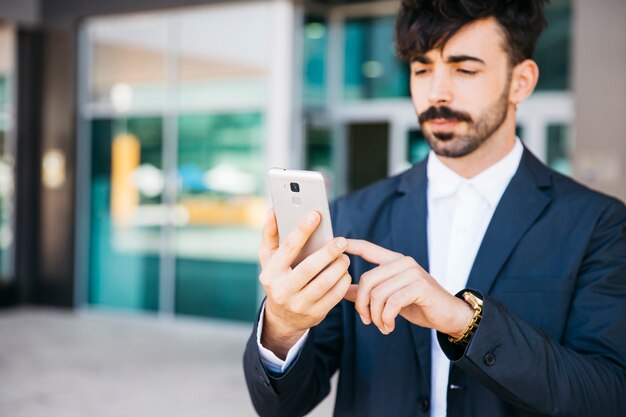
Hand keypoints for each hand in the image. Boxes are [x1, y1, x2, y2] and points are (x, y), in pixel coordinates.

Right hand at [258, 209, 351, 358]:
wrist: (282, 317)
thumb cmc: (277, 278)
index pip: (288, 248)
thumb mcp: (268, 259)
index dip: (302, 230)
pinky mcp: (314, 314)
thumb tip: (273, 210)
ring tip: (344, 256)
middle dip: (328, 252)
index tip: (316, 214)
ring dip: (339, 267)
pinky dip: (343, 282)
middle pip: (309, 268)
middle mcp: (283, 290)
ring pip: (324, 283)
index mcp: (271, 273)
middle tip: (341, 241)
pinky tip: (344, 272)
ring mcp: (299, 304)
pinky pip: (334, 296)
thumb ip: (270, 235)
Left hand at [344, 239, 472, 336]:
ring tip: (381, 326)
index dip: (353, 245)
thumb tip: (343, 290)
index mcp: (395, 261)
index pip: (369, 249)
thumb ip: (369, 292)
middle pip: (367, 279)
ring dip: (375, 316)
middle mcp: (403, 263)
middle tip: (367, 321)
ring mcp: (412, 273)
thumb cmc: (419, 305)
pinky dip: (386, 318)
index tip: (338, 241)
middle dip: (362, 305)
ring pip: (378, 293)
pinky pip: (392, 303)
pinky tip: (389, 327)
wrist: (449, 315)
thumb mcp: (390, 298)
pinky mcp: (420, 286)